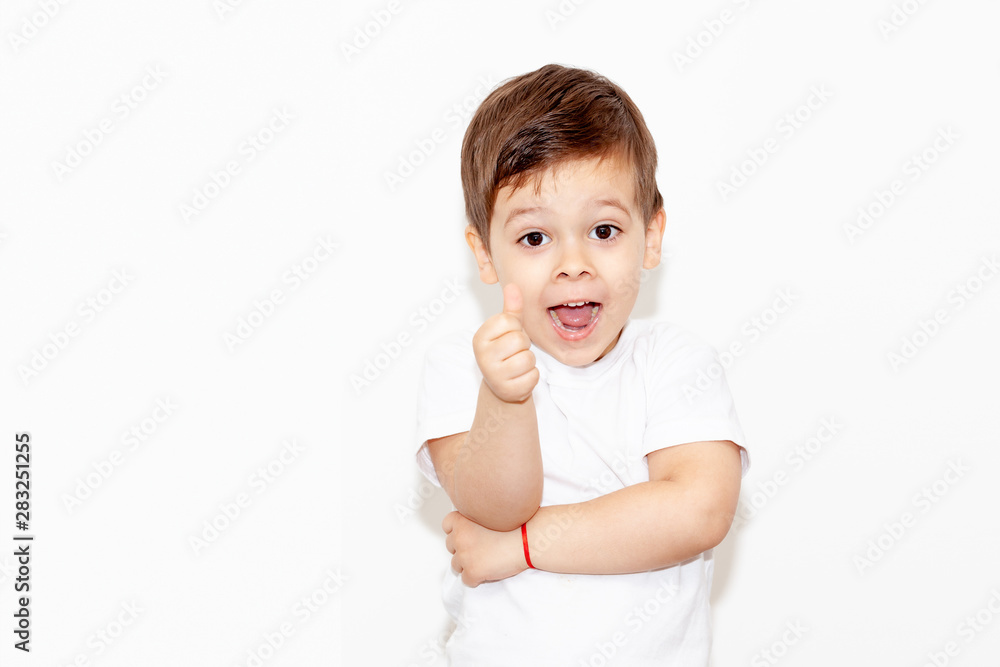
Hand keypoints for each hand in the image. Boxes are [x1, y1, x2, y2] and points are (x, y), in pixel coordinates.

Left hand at [443, 510, 527, 587]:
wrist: (527, 540)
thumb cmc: (516, 527)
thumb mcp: (490, 515)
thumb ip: (476, 520)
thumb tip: (470, 528)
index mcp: (463, 521)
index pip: (447, 524)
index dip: (457, 530)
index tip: (467, 534)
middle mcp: (459, 537)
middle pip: (450, 546)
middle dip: (462, 549)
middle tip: (480, 549)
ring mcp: (464, 556)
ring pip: (456, 565)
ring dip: (468, 565)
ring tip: (486, 561)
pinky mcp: (472, 572)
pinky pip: (466, 580)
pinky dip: (476, 579)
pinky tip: (489, 572)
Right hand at [472, 283, 538, 402]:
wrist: (502, 385)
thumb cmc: (505, 353)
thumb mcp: (506, 330)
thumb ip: (511, 309)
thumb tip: (513, 286)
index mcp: (480, 338)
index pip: (507, 320)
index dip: (515, 327)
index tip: (508, 336)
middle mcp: (482, 357)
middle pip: (519, 340)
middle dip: (523, 345)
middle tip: (514, 352)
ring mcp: (494, 375)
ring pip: (528, 358)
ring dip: (528, 361)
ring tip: (517, 365)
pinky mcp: (508, 390)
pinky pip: (533, 376)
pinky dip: (531, 376)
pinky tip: (520, 377)